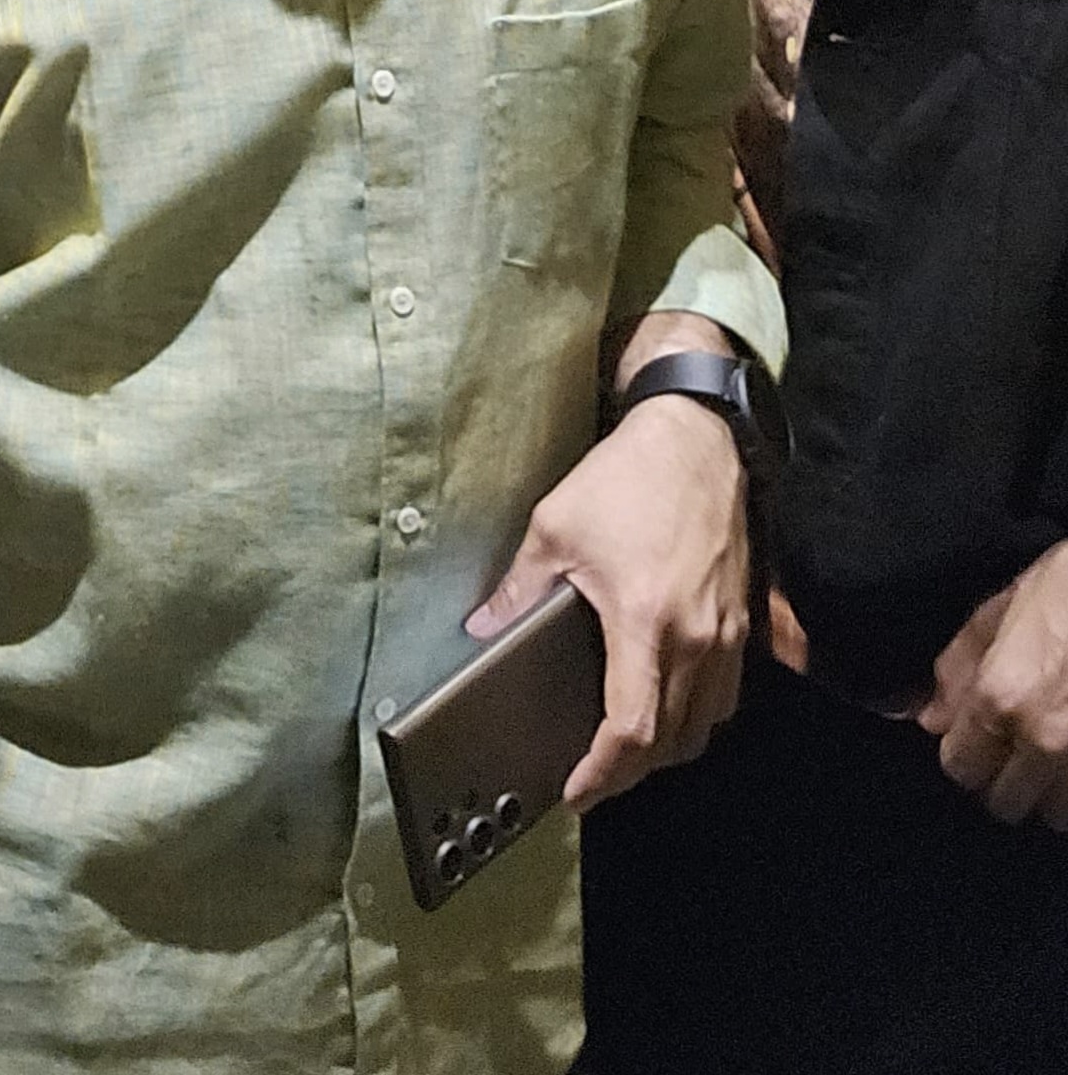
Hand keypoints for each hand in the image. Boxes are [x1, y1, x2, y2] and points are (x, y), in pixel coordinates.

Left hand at [466, 394, 746, 811]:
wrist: (695, 440)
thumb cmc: (629, 477)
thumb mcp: (554, 527)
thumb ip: (519, 587)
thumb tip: (483, 625)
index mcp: (647, 623)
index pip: (630, 729)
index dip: (602, 771)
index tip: (577, 790)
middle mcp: (698, 638)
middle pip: (672, 739)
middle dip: (631, 769)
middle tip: (594, 775)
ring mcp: (729, 632)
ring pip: (707, 721)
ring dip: (669, 745)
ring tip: (626, 747)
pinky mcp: (746, 619)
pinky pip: (728, 690)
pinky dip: (700, 712)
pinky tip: (670, 703)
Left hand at [919, 538, 1067, 826]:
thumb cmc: (1066, 587)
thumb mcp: (999, 612)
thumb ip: (959, 669)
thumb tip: (931, 720)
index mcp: (1003, 699)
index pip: (961, 769)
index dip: (965, 756)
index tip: (977, 741)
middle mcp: (1047, 740)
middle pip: (1009, 804)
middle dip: (1007, 781)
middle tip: (1018, 751)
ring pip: (1059, 816)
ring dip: (1053, 794)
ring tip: (1056, 756)